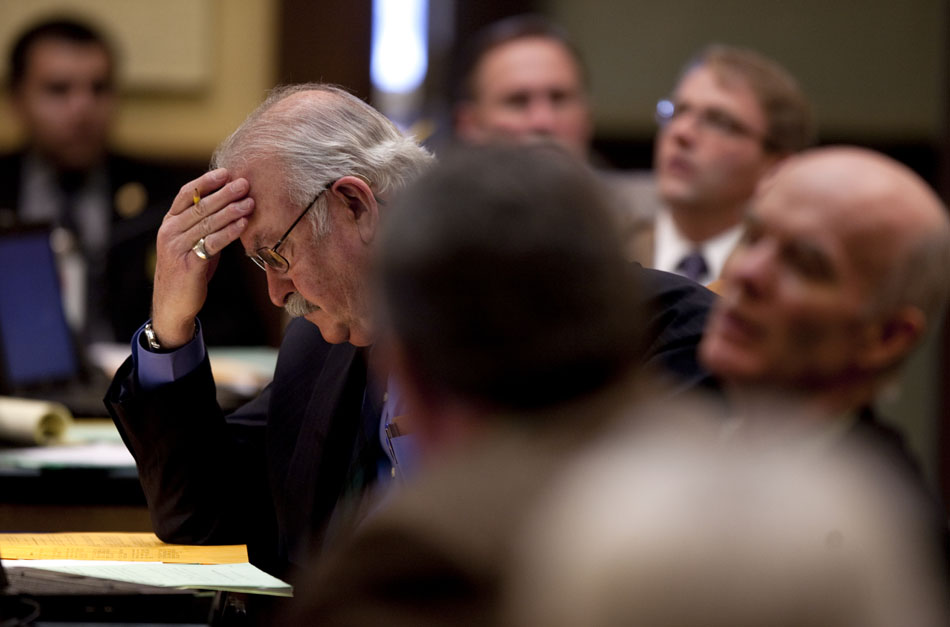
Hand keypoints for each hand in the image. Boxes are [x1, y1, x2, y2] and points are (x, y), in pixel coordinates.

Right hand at [150, 168, 254, 348]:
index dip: (206, 182)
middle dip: (224, 193)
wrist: (173, 305)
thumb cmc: (188, 271)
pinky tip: (243, 224)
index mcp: (170, 223)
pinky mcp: (189, 264)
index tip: (226, 173)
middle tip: (245, 184)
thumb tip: (230, 205)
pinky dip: (228, 232)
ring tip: (250, 202)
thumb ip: (205, 225)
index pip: (186, 194)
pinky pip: (211, 243)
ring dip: (230, 210)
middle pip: (199, 206)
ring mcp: (177, 247)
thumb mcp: (193, 243)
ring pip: (206, 223)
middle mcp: (170, 232)